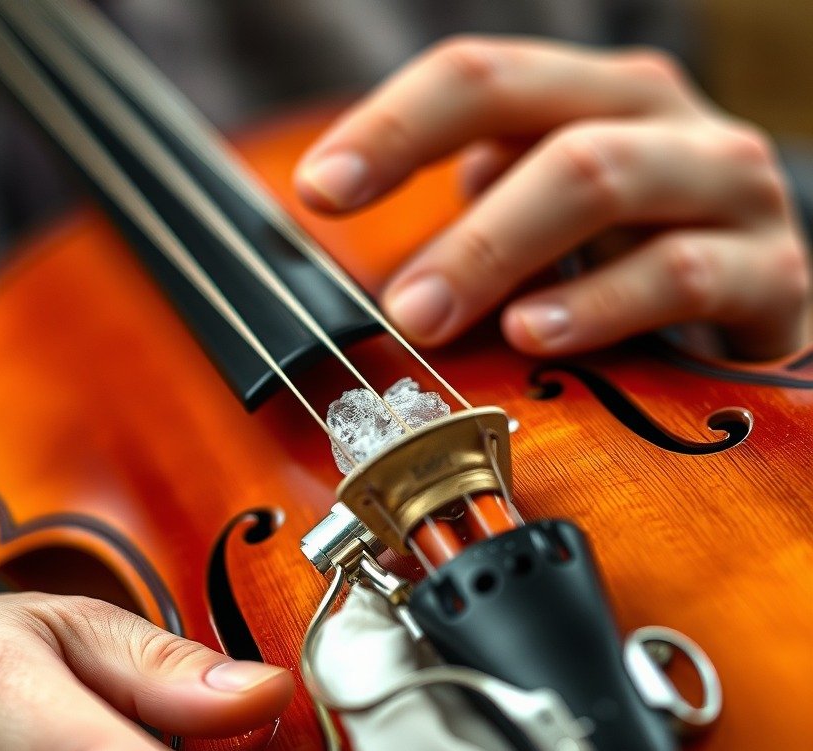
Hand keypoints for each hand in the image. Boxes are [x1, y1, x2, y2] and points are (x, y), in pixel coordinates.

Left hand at [295, 37, 811, 358]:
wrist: (757, 305)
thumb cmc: (629, 263)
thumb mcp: (545, 225)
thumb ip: (478, 209)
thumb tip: (377, 236)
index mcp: (592, 97)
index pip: (480, 80)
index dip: (390, 127)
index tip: (316, 190)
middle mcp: (658, 119)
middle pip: (537, 115)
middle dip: (442, 205)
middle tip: (388, 301)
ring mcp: (720, 184)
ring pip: (601, 177)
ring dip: (496, 250)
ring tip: (428, 317)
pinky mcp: (767, 268)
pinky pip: (679, 274)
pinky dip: (596, 307)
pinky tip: (533, 337)